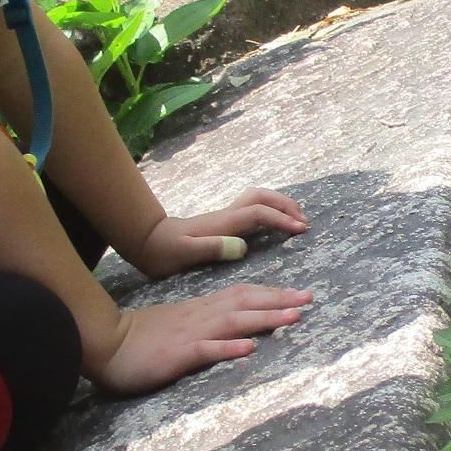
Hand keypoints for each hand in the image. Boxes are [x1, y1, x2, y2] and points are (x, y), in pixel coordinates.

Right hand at [91, 286, 312, 394]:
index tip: (299, 294)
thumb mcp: (177, 325)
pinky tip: (248, 350)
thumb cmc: (140, 338)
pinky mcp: (176, 356)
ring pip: (233, 323)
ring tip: (293, 318)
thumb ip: (204, 324)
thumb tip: (233, 330)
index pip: (241, 295)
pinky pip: (205, 351)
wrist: (105, 343)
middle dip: (279, 300)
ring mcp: (189, 335)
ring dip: (264, 319)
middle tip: (309, 298)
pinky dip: (228, 349)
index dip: (271, 294)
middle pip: (245, 303)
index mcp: (200, 310)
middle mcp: (200, 317)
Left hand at [131, 190, 308, 278]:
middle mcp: (226, 215)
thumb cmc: (163, 251)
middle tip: (304, 221)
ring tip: (296, 219)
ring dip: (279, 204)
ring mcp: (224, 217)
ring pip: (257, 199)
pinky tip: (274, 224)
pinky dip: (269, 211)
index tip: (299, 230)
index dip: (281, 219)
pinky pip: (252, 209)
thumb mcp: (183, 252)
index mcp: (222, 223)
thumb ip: (211, 248)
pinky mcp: (221, 223)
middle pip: (261, 198)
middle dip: (286, 205)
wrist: (145, 241)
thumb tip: (242, 247)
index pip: (258, 214)